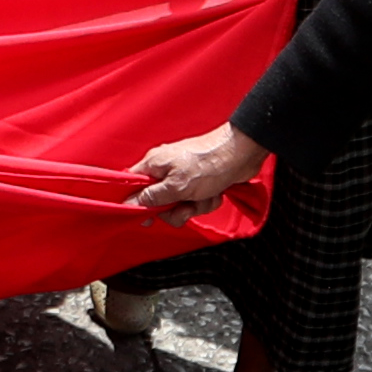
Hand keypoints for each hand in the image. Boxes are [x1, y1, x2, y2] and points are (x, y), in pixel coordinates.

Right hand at [128, 123, 266, 218]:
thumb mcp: (177, 186)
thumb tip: (128, 204)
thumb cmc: (209, 165)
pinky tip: (216, 193)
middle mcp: (166, 170)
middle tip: (187, 205)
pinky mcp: (200, 183)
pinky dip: (207, 201)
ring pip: (179, 205)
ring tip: (206, 196)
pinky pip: (196, 202)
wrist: (243, 153)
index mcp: (154, 164)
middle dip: (176, 209)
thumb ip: (152, 197)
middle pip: (158, 202)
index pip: (133, 186)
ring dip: (195, 207)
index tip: (148, 217)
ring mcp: (183, 177)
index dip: (137, 203)